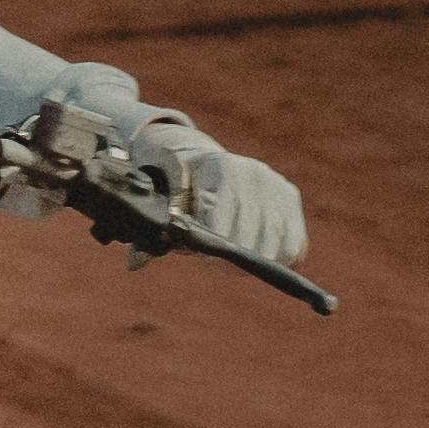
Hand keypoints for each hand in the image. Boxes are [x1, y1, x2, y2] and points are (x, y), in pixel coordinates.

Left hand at [120, 111, 306, 268]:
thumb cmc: (176, 185)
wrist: (199, 159)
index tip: (204, 259)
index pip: (225, 216)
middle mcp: (253, 172)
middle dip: (236, 257)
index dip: (217, 244)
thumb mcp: (163, 199)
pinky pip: (294, 241)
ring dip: (257, 259)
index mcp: (219, 168)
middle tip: (218, 268)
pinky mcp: (289, 196)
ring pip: (277, 240)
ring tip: (233, 264)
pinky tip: (257, 259)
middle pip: (254, 232)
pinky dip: (279, 257)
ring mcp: (275, 183)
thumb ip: (155, 230)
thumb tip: (134, 263)